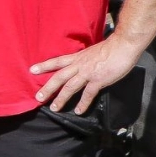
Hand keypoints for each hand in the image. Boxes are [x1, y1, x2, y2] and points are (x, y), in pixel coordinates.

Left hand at [31, 33, 148, 113]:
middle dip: (48, 88)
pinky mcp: (99, 80)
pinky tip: (79, 111)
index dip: (44, 65)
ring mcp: (88, 73)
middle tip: (38, 98)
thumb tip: (81, 66)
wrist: (123, 44)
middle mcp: (79, 65)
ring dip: (61, 98)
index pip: (57, 61)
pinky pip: (88, 94)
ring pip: (70, 87)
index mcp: (77, 57)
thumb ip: (84, 60)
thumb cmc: (111, 47)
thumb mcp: (91, 52)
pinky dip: (83, 103)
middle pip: (59, 77)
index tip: (32, 70)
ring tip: (54, 108)